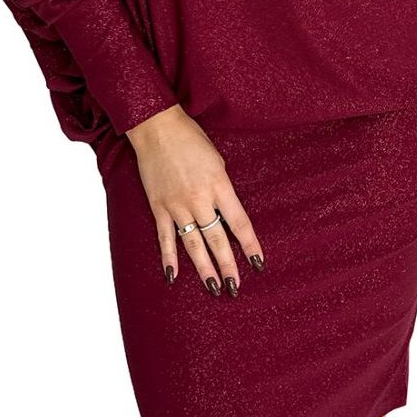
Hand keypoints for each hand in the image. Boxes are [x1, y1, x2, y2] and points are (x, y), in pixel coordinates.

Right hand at [126, 106, 265, 296]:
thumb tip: (225, 211)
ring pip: (193, 244)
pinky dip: (168, 258)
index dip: (250, 245)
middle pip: (217, 239)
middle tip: (235, 287)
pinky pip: (165, 238)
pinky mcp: (159, 207)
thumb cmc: (191, 139)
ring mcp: (177, 205)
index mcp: (219, 185)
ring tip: (213, 287)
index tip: (258, 263)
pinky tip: (173, 276)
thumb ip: (222, 188)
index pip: (239, 223)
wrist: (157, 128)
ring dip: (204, 268)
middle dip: (228, 265)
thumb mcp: (218, 160)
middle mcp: (199, 199)